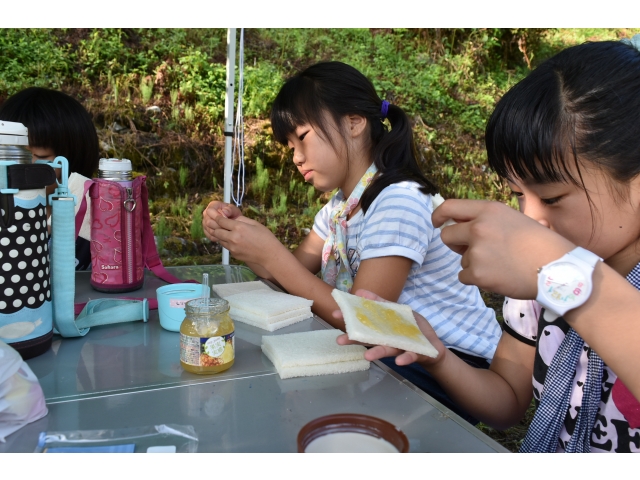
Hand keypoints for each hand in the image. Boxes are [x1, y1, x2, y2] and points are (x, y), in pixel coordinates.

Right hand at [202, 201, 242, 241]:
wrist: (235, 223)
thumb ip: (230, 210)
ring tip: (227, 232)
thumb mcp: (235, 210)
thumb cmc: (234, 215)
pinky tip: (223, 236)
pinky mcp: (206, 231)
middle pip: (208, 221)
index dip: (217, 216)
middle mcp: (206, 213)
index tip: (226, 219)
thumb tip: (225, 212)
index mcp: (212, 205)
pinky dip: (217, 237)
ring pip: (209, 229)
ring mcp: (205, 222)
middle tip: (227, 227)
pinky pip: (209, 235)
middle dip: (218, 225)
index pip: (209, 211)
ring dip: (218, 232)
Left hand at [209, 214, 285, 265]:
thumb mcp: (254, 223)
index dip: (216, 217)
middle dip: (214, 226)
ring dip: (220, 234)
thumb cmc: (265, 237)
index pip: (221, 221)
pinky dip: (226, 242)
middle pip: (216, 231)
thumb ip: (240, 219)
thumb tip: (230, 217)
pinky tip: (233, 240)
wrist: (269, 255)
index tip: (213, 214)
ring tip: (224, 230)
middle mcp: (233, 238)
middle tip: (213, 222)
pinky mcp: (233, 254)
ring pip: (219, 239)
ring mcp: (232, 247)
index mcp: (239, 228)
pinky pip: (226, 246)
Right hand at [334, 289, 446, 367]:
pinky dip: (404, 358)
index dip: (350, 318)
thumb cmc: (415, 329)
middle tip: (340, 340)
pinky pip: (409, 356)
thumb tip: (361, 292)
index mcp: (382, 328)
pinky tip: (399, 361)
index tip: (335, 314)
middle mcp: (387, 339)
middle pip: (370, 339)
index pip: (364, 323)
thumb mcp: (400, 311)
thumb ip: (383, 303)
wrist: (434, 347)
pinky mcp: (415, 354)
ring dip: (376, 353)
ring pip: (386, 350)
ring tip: (367, 355)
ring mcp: (400, 347)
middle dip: (355, 340)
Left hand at [431, 199, 574, 299]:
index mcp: (489, 210)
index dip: (438, 215)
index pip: (451, 207)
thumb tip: (465, 225)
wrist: (556, 270)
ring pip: (461, 259)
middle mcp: (479, 227)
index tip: (436, 222)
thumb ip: (488, 221)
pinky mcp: (477, 273)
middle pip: (447, 235)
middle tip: (473, 250)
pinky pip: (464, 276)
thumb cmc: (541, 245)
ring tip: (501, 265)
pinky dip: (477, 279)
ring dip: (474, 264)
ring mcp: (476, 251)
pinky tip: (497, 276)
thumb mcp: (514, 219)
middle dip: (455, 244)